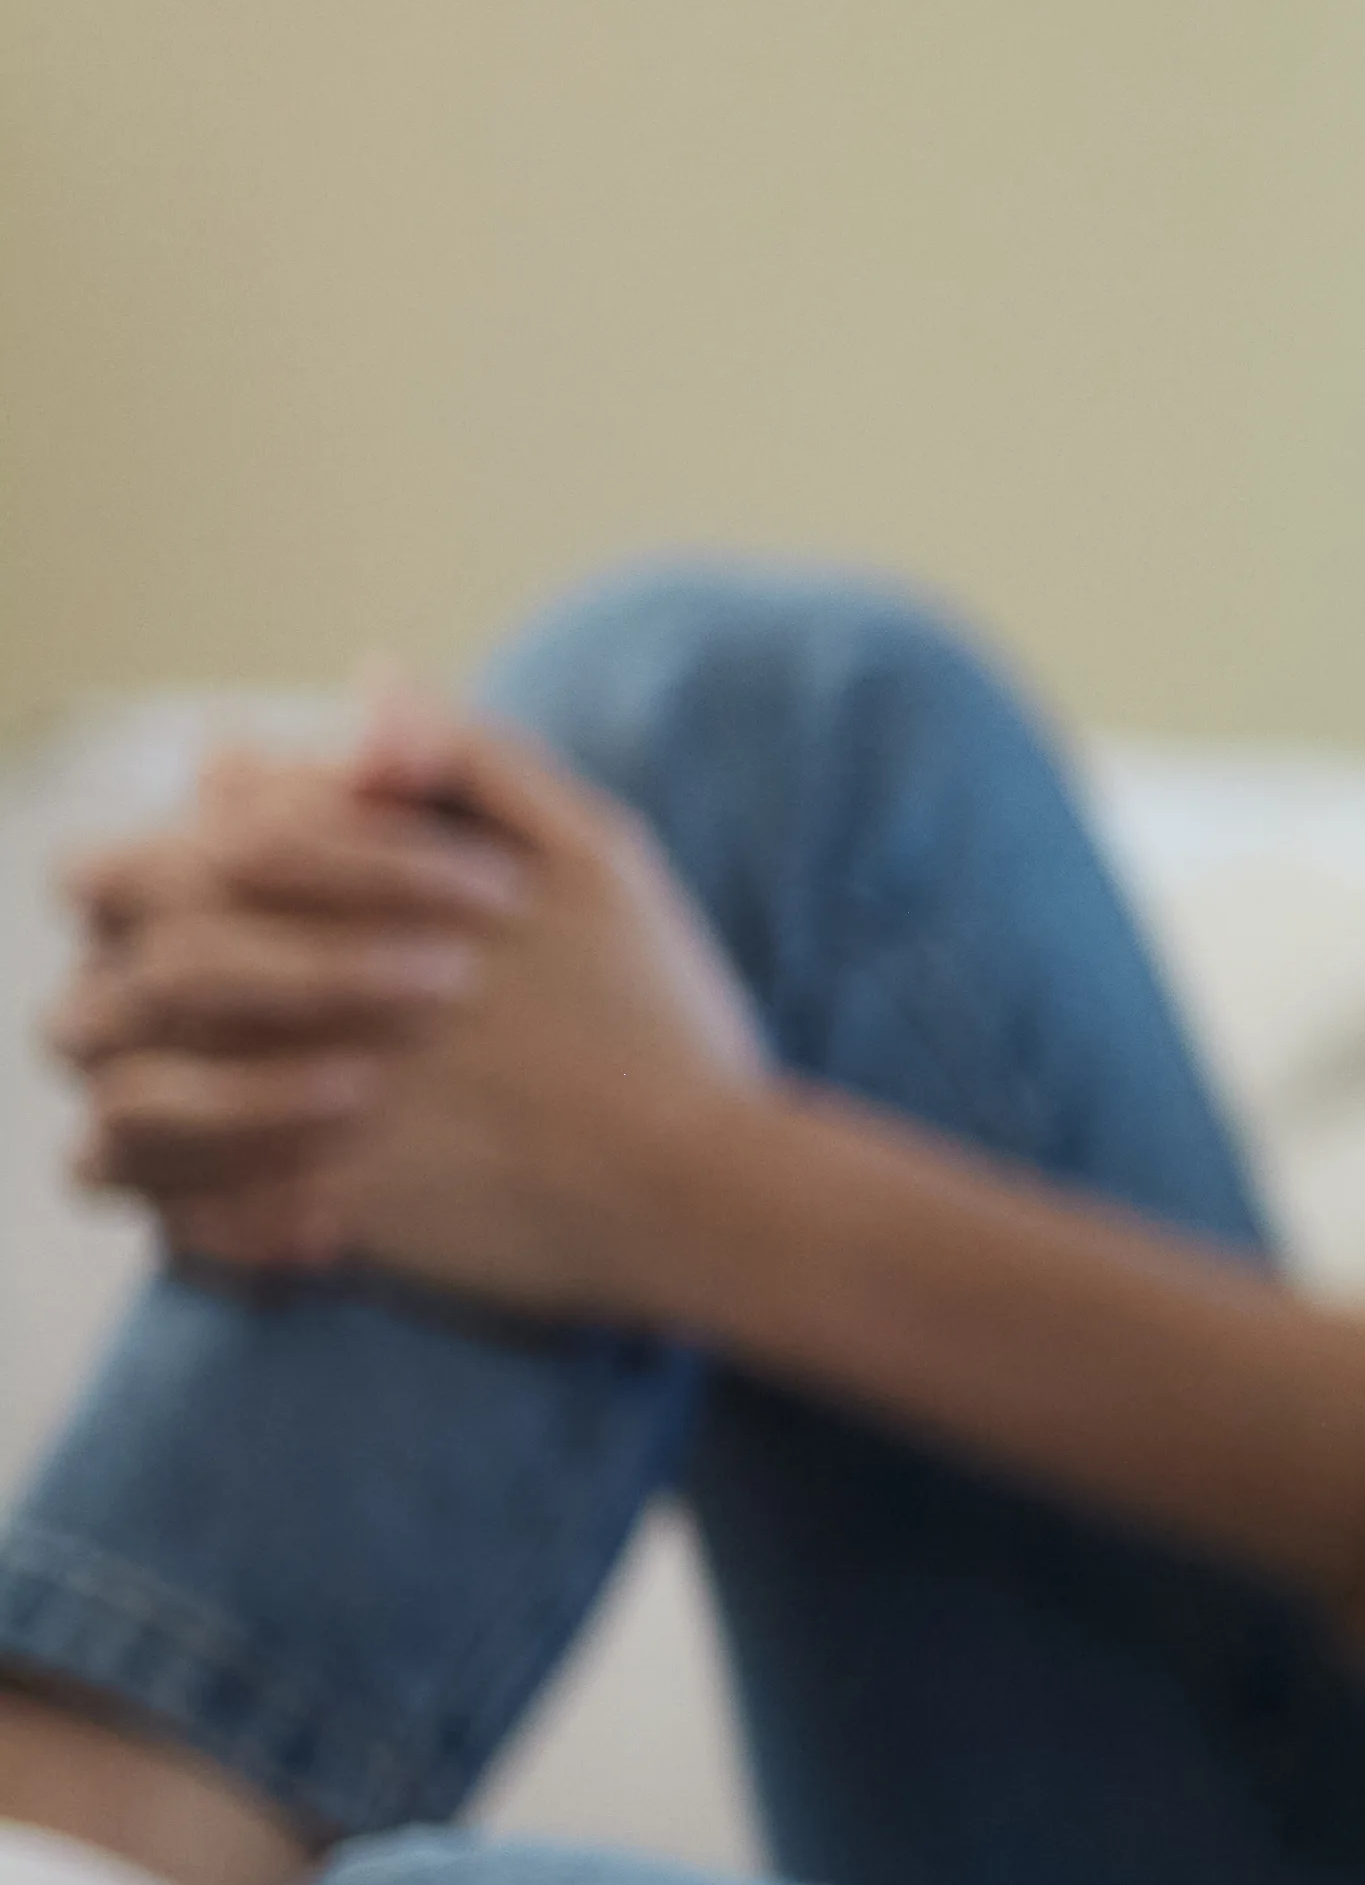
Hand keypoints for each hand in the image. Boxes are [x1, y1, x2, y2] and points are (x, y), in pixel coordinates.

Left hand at [49, 705, 763, 1315]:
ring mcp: (317, 1103)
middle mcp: (332, 993)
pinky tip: (237, 1181)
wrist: (701, 1187)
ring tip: (219, 1085)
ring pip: (143, 1083)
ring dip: (160, 1079)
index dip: (230, 850)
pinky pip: (182, 1206)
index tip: (280, 882)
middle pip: (164, 952)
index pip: (226, 835)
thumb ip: (474, 758)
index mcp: (384, 897)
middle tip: (230, 986)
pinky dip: (187, 1194)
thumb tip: (364, 678)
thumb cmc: (657, 1020)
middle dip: (173, 962)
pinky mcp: (318, 1205)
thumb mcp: (598, 855)